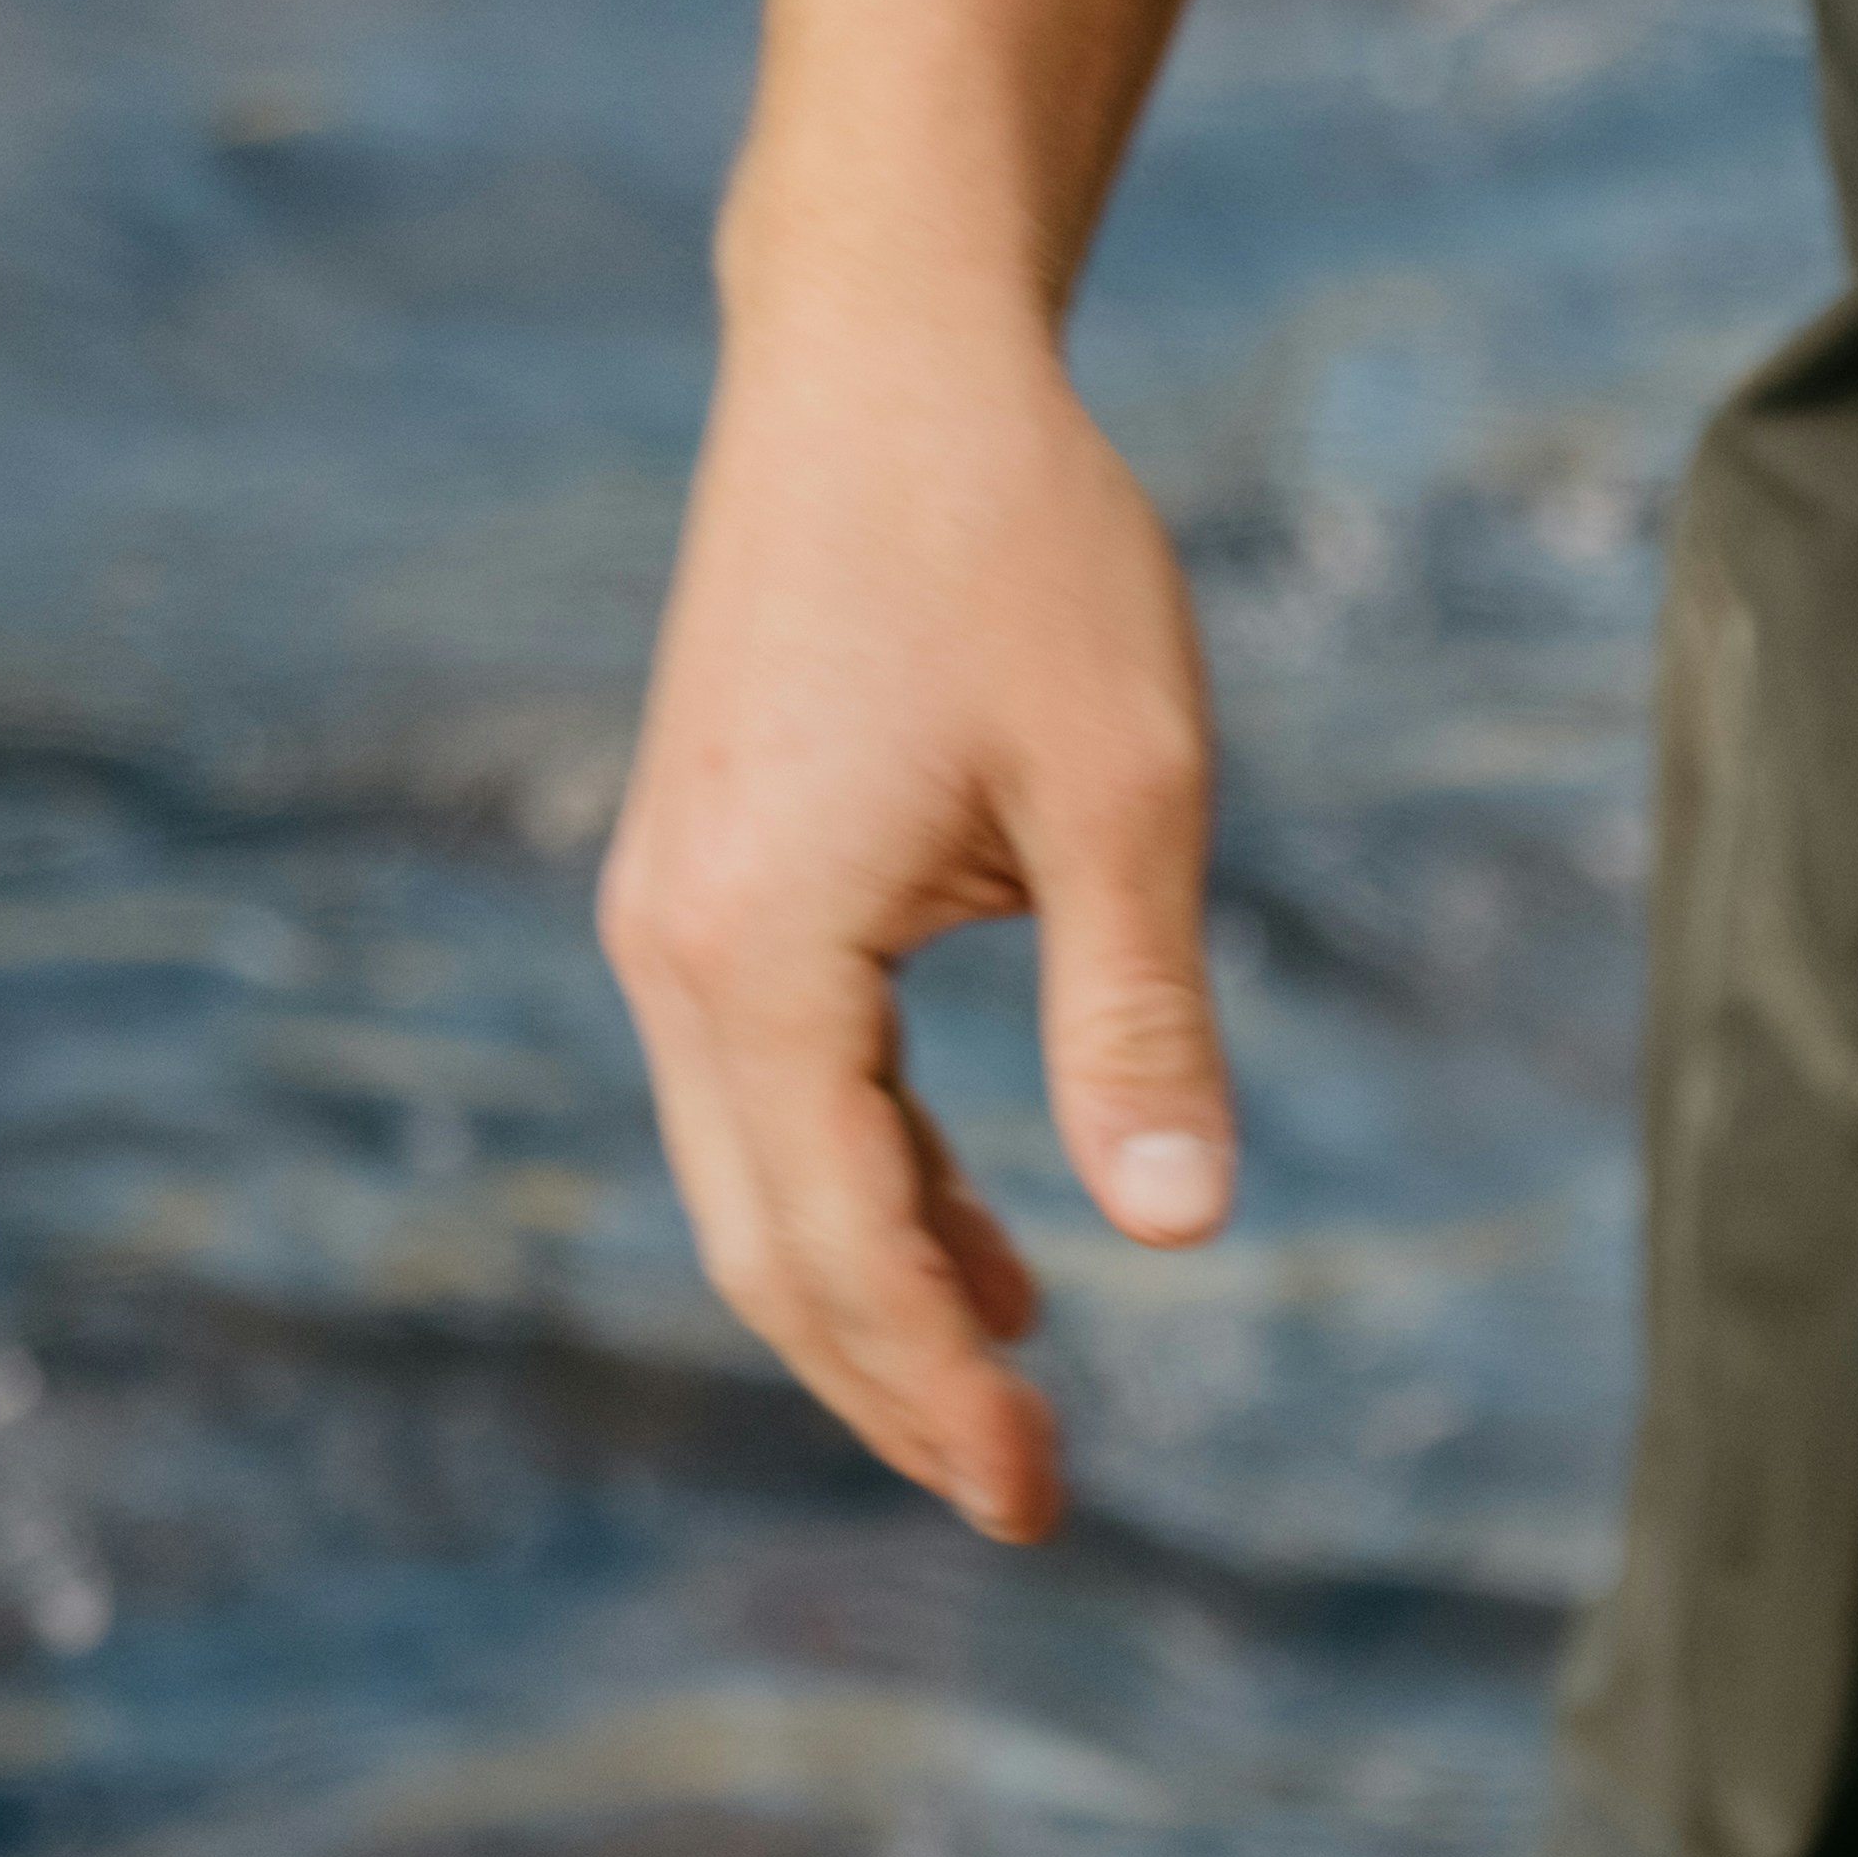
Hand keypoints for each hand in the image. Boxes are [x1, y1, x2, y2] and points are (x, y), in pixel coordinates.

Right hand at [594, 308, 1232, 1537]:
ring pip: (761, 1182)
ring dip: (883, 1299)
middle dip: (892, 1388)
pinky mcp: (712, 877)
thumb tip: (1181, 1231)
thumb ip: (1140, 1017)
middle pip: (769, 1248)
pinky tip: (992, 1251)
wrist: (883, 357)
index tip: (1034, 1499)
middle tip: (1030, 1499)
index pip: (840, 1244)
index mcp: (756, 951)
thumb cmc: (1018, 547)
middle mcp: (675, 950)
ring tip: (1018, 1405)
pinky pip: (776, 1092)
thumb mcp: (1125, 790)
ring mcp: (676, 913)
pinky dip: (874, 1188)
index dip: (934, 1395)